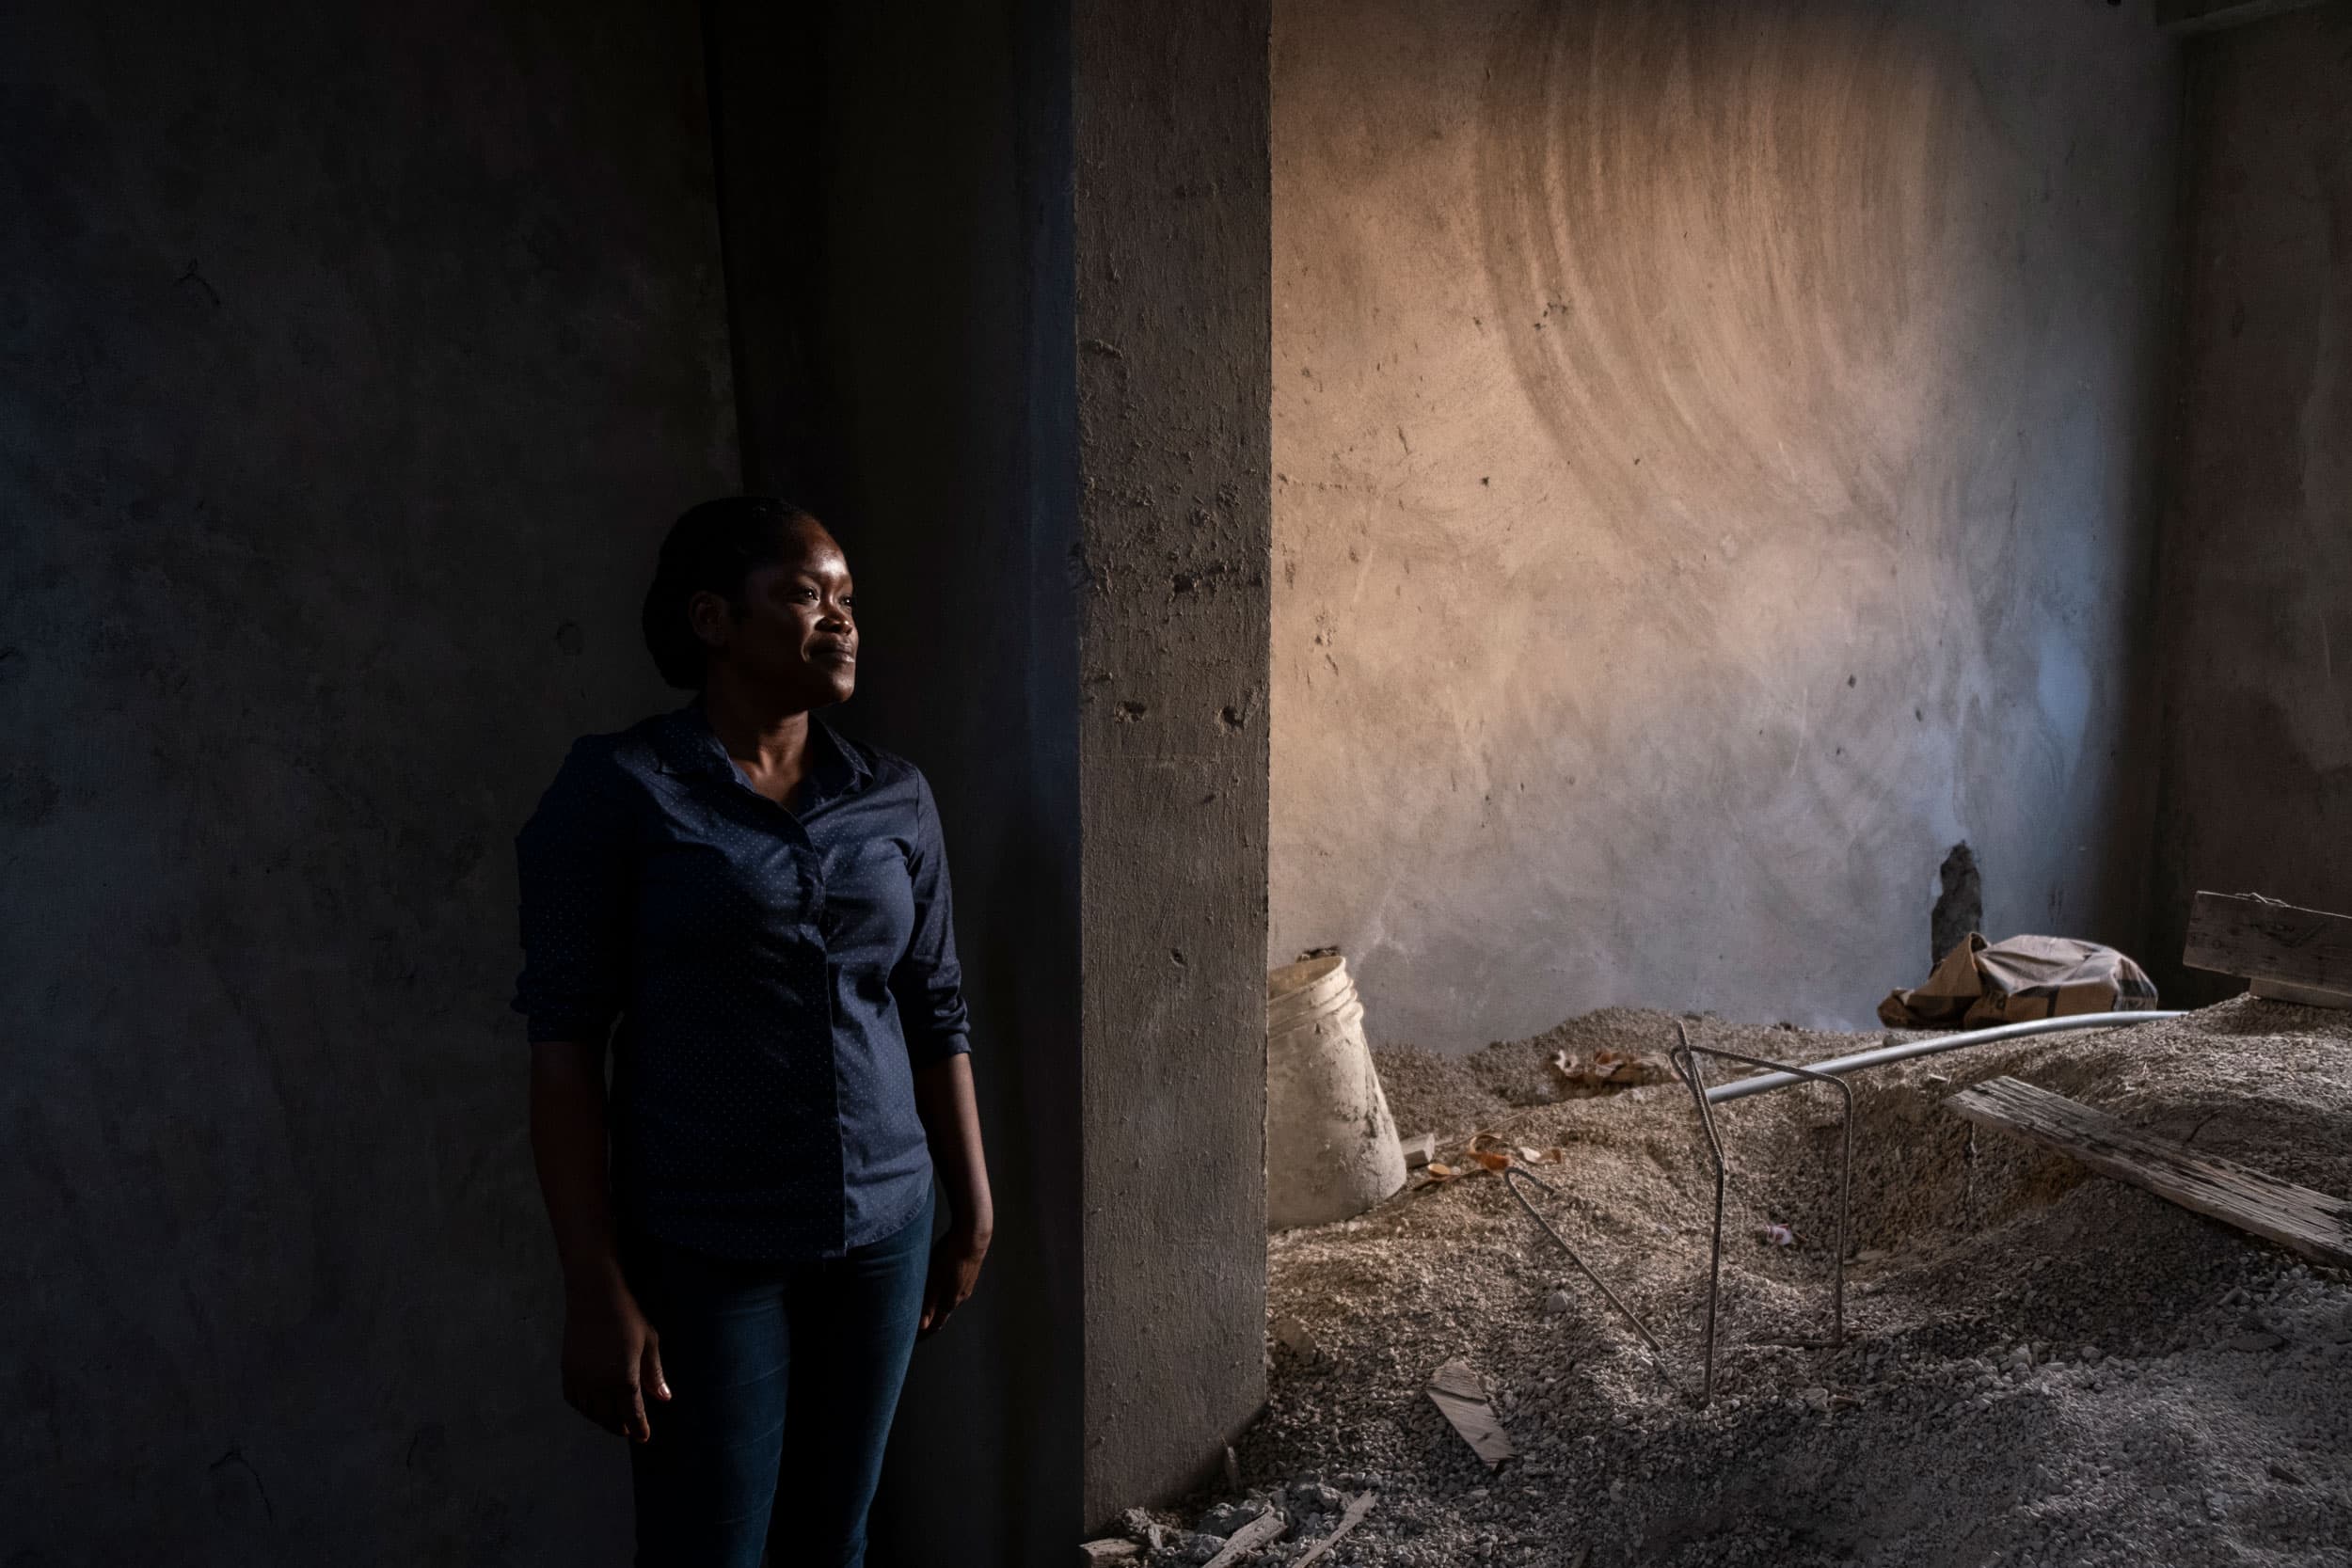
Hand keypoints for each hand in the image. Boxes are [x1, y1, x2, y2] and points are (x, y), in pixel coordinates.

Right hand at [561, 1276, 669, 1441]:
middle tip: (629, 1430)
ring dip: (602, 1420)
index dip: (639, 1428)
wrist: (594, 1298)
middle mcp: (599, 1385)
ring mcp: (581, 1380)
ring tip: (613, 1420)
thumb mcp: (649, 1344)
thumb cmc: (627, 1317)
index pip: (632, 1414)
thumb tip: (663, 1399)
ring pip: (591, 1412)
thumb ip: (655, 1374)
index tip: (643, 1437)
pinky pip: (574, 1400)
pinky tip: (593, 1406)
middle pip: (610, 1418)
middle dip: (621, 1427)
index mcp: (624, 1379)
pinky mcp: (567, 1372)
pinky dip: (584, 1408)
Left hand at [919, 1221, 989, 1337]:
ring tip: (926, 1307)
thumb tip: (922, 1326)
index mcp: (951, 1299)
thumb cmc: (951, 1254)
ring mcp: (967, 1284)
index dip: (926, 1332)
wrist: (973, 1234)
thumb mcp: (935, 1279)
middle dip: (931, 1320)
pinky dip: (944, 1293)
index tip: (916, 1339)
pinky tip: (941, 1286)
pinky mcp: (969, 1272)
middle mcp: (961, 1295)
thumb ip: (928, 1303)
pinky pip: (954, 1288)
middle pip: (943, 1313)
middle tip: (918, 1325)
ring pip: (949, 1300)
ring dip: (938, 1306)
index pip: (937, 1323)